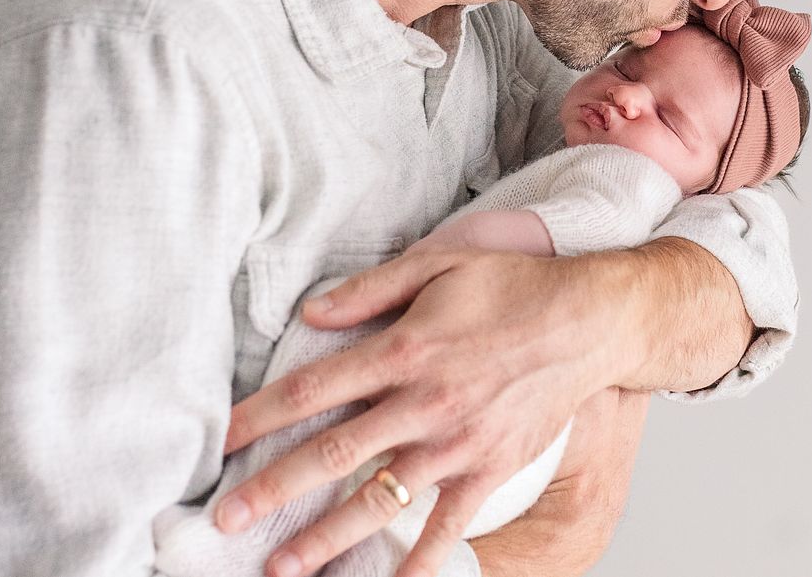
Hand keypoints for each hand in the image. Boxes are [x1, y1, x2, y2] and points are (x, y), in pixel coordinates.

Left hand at [216, 247, 634, 576]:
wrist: (590, 320)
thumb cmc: (516, 287)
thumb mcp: (440, 265)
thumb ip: (371, 289)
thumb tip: (310, 312)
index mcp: (404, 348)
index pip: (314, 388)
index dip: (260, 417)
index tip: (221, 441)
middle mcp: (423, 403)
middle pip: (332, 453)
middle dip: (272, 489)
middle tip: (225, 520)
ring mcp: (457, 444)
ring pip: (378, 499)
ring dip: (326, 537)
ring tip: (281, 566)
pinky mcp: (490, 469)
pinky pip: (448, 526)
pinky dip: (419, 562)